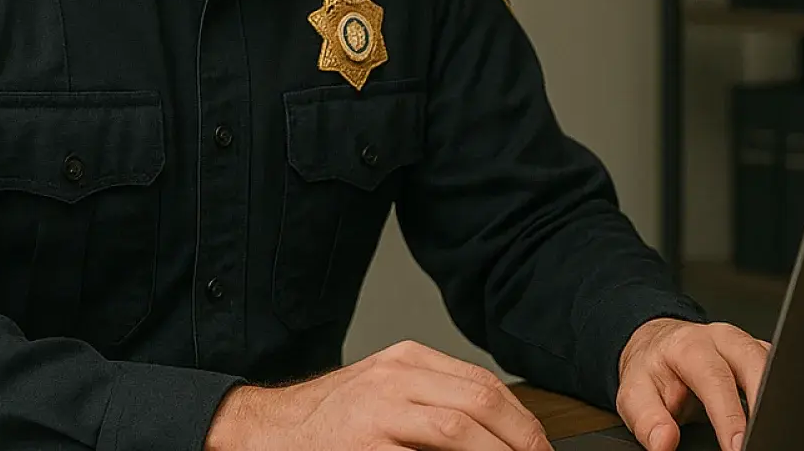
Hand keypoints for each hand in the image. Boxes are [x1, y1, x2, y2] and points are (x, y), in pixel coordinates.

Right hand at [205, 339, 553, 450]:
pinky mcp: (364, 448)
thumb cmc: (328, 419)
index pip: (482, 384)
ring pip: (457, 429)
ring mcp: (378, 412)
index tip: (538, 446)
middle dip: (520, 438)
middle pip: (480, 402)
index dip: (520, 419)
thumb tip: (495, 432)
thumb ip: (433, 400)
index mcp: (406, 360)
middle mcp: (395, 378)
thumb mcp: (385, 392)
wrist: (266, 431)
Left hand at [614, 318, 768, 450]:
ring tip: (773, 429)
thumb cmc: (652, 370)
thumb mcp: (635, 394)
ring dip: (778, 396)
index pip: (715, 379)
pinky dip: (781, 393)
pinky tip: (778, 415)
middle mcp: (722, 339)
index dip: (728, 415)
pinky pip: (779, 370)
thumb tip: (663, 442)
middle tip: (764, 438)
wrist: (659, 346)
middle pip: (755, 363)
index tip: (736, 445)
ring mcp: (745, 344)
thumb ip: (648, 419)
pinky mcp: (760, 354)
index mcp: (691, 346)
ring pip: (774, 364)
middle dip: (764, 402)